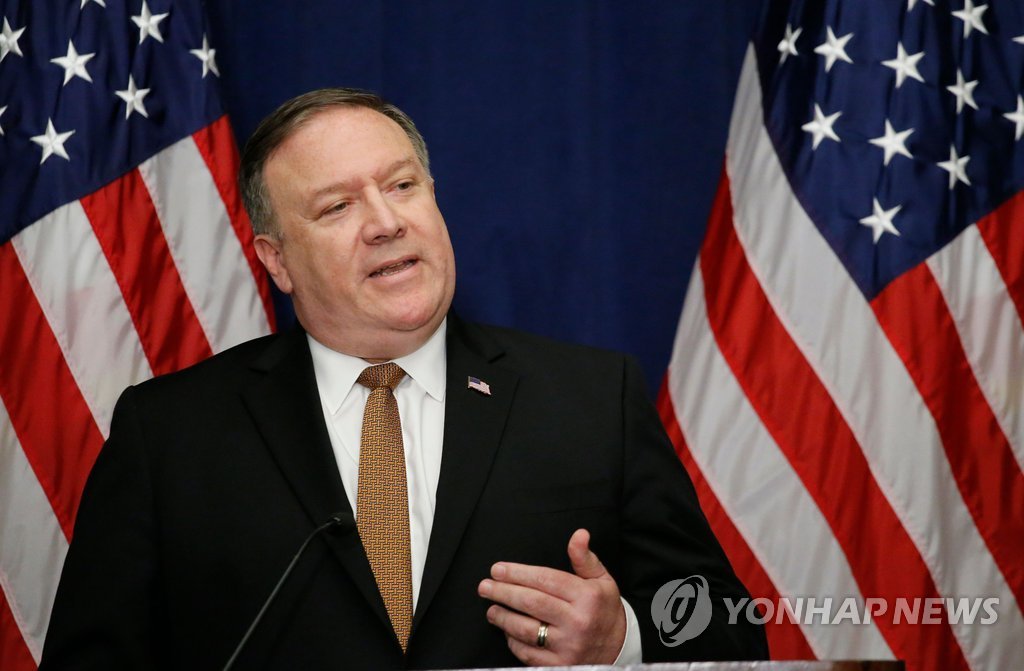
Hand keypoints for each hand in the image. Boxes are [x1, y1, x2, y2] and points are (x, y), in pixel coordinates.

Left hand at [477, 528, 625, 665]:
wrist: (619, 650)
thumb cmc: (604, 610)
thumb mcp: (602, 581)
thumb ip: (584, 558)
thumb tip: (579, 534)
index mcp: (587, 597)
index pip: (545, 580)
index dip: (518, 573)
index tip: (498, 569)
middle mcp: (578, 622)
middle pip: (532, 603)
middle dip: (504, 592)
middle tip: (485, 586)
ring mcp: (568, 646)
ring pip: (526, 629)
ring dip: (503, 618)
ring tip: (491, 609)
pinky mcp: (560, 665)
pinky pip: (529, 653)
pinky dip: (513, 641)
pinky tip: (506, 631)